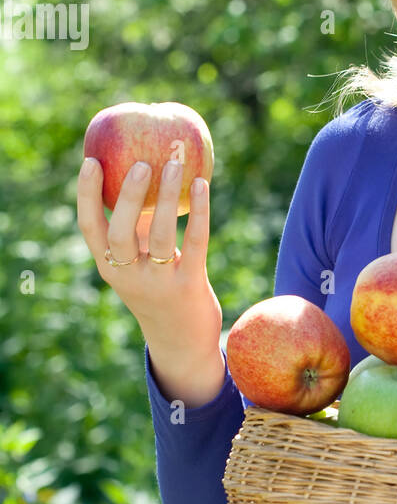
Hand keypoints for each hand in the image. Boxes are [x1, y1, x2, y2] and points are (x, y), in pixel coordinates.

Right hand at [76, 156, 221, 354]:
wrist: (181, 343)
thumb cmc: (159, 289)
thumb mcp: (139, 262)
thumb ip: (137, 229)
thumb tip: (143, 174)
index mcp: (109, 266)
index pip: (89, 228)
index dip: (87, 194)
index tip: (90, 161)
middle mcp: (128, 276)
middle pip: (120, 233)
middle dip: (129, 196)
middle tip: (142, 163)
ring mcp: (159, 282)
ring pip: (160, 235)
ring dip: (168, 196)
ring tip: (174, 164)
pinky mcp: (189, 284)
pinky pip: (194, 242)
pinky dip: (199, 211)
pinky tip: (202, 185)